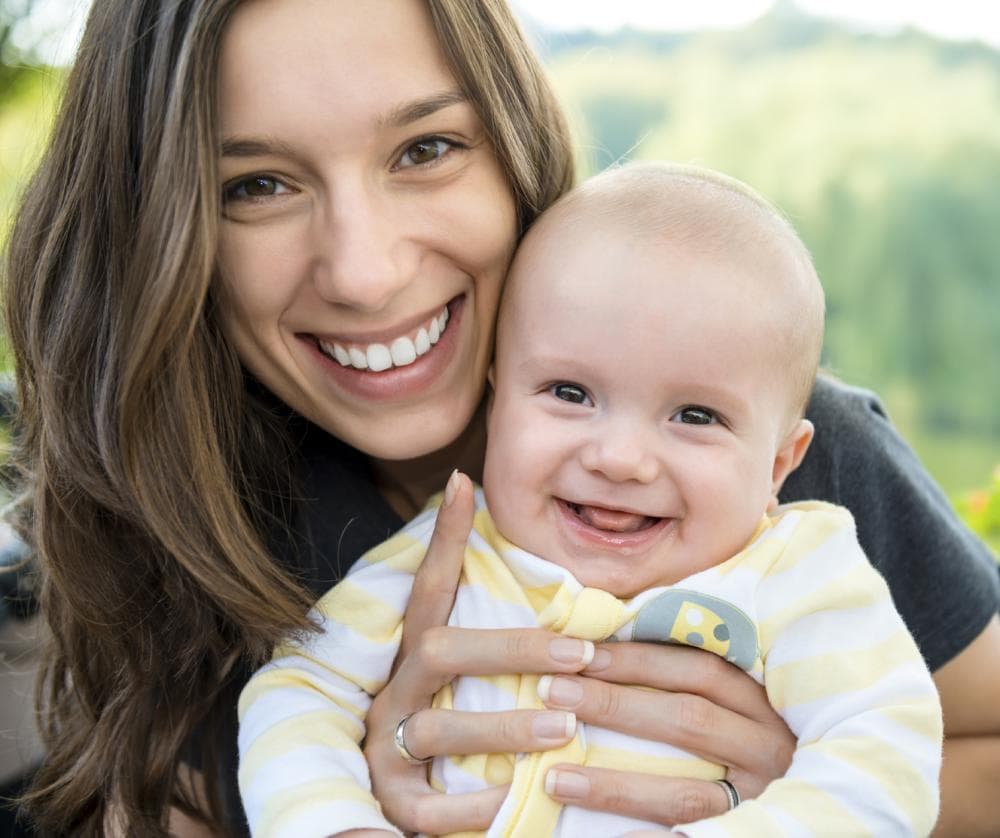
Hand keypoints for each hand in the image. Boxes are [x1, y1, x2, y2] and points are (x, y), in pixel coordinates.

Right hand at [364, 472, 594, 834]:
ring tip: (564, 726)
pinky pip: (430, 806)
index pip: (429, 588)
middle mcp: (396, 692)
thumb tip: (531, 573)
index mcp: (414, 657)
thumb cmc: (449, 727)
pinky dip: (475, 805)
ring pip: (438, 727)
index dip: (445, 537)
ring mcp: (389, 747)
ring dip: (503, 725)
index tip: (463, 482)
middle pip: (440, 651)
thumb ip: (491, 639)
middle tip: (578, 654)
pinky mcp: (395, 803)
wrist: (394, 808)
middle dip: (511, 649)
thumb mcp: (461, 680)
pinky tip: (519, 799)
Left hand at [539, 641, 795, 825]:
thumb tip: (604, 636)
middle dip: (615, 704)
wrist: (820, 813)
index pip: (698, 668)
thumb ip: (683, 672)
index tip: (578, 651)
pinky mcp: (747, 836)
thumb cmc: (743, 736)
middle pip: (688, 719)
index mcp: (764, 703)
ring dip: (613, 785)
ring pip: (684, 795)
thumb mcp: (732, 701)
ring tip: (554, 777)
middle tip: (552, 693)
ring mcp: (759, 803)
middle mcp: (769, 750)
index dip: (637, 658)